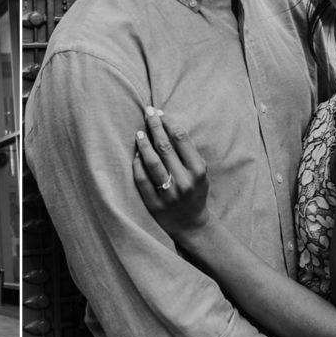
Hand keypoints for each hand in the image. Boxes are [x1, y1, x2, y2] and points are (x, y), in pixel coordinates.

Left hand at [132, 107, 211, 238]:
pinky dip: (137, 165)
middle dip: (154, 126)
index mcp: (197, 171)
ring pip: (152, 162)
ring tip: (138, 133)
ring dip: (143, 144)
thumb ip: (188, 153)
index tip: (160, 113)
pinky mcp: (154, 204)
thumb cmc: (195, 191)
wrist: (191, 224)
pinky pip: (142, 180)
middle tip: (147, 112)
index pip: (181, 139)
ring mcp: (168, 193)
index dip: (169, 122)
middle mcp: (184, 181)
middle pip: (165, 146)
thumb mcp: (199, 172)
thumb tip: (168, 125)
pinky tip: (136, 155)